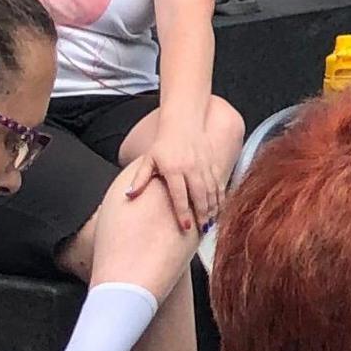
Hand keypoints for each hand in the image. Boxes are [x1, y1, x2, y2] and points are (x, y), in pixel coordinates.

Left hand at [120, 109, 230, 234]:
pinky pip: (219, 182)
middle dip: (202, 214)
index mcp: (174, 169)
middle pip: (199, 196)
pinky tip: (220, 207)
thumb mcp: (149, 159)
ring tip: (211, 222)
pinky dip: (221, 196)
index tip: (186, 227)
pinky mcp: (213, 162)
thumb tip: (129, 195)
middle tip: (203, 229)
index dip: (183, 213)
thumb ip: (140, 178)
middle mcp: (191, 168)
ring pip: (211, 191)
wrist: (184, 120)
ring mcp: (204, 166)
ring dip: (213, 207)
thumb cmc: (165, 141)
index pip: (179, 196)